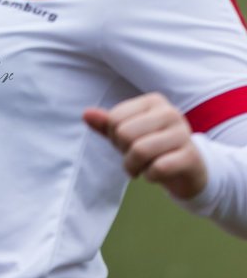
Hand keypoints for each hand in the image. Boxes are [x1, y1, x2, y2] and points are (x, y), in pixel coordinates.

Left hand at [84, 92, 207, 199]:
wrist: (189, 170)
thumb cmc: (152, 147)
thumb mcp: (127, 133)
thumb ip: (106, 124)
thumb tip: (86, 114)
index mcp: (153, 101)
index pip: (114, 118)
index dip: (113, 136)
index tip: (126, 143)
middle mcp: (170, 113)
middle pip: (125, 133)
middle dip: (123, 151)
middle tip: (132, 157)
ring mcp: (183, 134)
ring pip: (140, 150)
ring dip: (133, 166)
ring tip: (140, 168)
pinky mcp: (191, 156)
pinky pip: (159, 167)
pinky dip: (150, 176)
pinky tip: (155, 174)